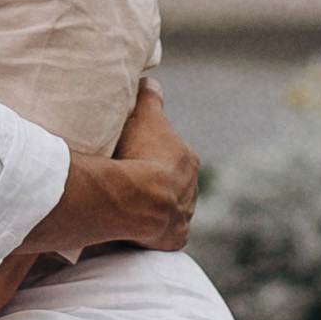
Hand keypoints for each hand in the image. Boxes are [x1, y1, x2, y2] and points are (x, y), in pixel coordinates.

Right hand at [23, 82, 199, 258]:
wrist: (139, 200)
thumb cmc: (140, 154)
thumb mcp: (144, 116)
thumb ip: (149, 97)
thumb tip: (151, 80)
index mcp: (188, 160)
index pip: (172, 153)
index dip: (153, 152)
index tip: (136, 153)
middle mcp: (192, 189)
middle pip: (173, 182)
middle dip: (156, 181)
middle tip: (130, 179)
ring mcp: (184, 216)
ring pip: (169, 208)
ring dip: (153, 206)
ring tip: (128, 203)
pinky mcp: (174, 239)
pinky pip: (162, 232)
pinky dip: (151, 229)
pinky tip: (133, 226)